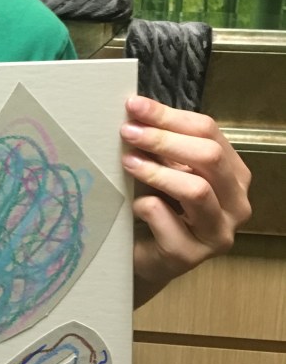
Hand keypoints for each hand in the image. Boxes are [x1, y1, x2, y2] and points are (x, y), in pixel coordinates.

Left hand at [120, 95, 251, 305]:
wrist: (143, 257)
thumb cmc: (156, 207)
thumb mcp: (164, 170)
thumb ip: (163, 146)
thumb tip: (137, 110)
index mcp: (233, 174)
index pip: (209, 132)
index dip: (169, 116)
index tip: (134, 106)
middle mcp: (236, 203)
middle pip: (209, 157)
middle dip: (164, 140)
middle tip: (129, 132)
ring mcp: (218, 232)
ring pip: (196, 189)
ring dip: (156, 171)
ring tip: (128, 162)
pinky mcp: (191, 256)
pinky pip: (167, 219)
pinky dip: (145, 205)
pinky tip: (133, 204)